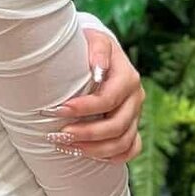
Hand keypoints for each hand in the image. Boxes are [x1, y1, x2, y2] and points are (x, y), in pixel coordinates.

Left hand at [41, 30, 145, 163]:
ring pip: (123, 143)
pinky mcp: (133, 126)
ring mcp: (136, 114)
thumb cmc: (91, 46)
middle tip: (58, 135)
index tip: (60, 110)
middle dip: (86, 133)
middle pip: (116, 126)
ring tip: (66, 146)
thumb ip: (97, 49)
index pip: (108, 100)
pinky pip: (130, 149)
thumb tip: (98, 68)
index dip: (84, 109)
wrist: (99, 52)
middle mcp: (136, 97)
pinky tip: (89, 155)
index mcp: (128, 77)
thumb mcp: (94, 39)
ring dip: (94, 149)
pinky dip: (112, 156)